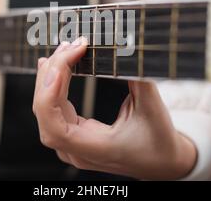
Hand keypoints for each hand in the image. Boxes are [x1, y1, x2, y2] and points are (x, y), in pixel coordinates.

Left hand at [32, 37, 196, 179]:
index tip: (63, 64)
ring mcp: (72, 145)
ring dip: (50, 78)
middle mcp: (77, 151)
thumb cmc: (159, 140)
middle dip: (52, 75)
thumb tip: (123, 47)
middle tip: (69, 47)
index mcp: (94, 150)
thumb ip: (136, 76)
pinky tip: (55, 69)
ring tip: (62, 51)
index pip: (55, 127)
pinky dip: (52, 87)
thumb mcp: (152, 107)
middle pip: (46, 112)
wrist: (164, 162)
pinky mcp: (75, 136)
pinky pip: (54, 110)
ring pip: (46, 110)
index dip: (50, 94)